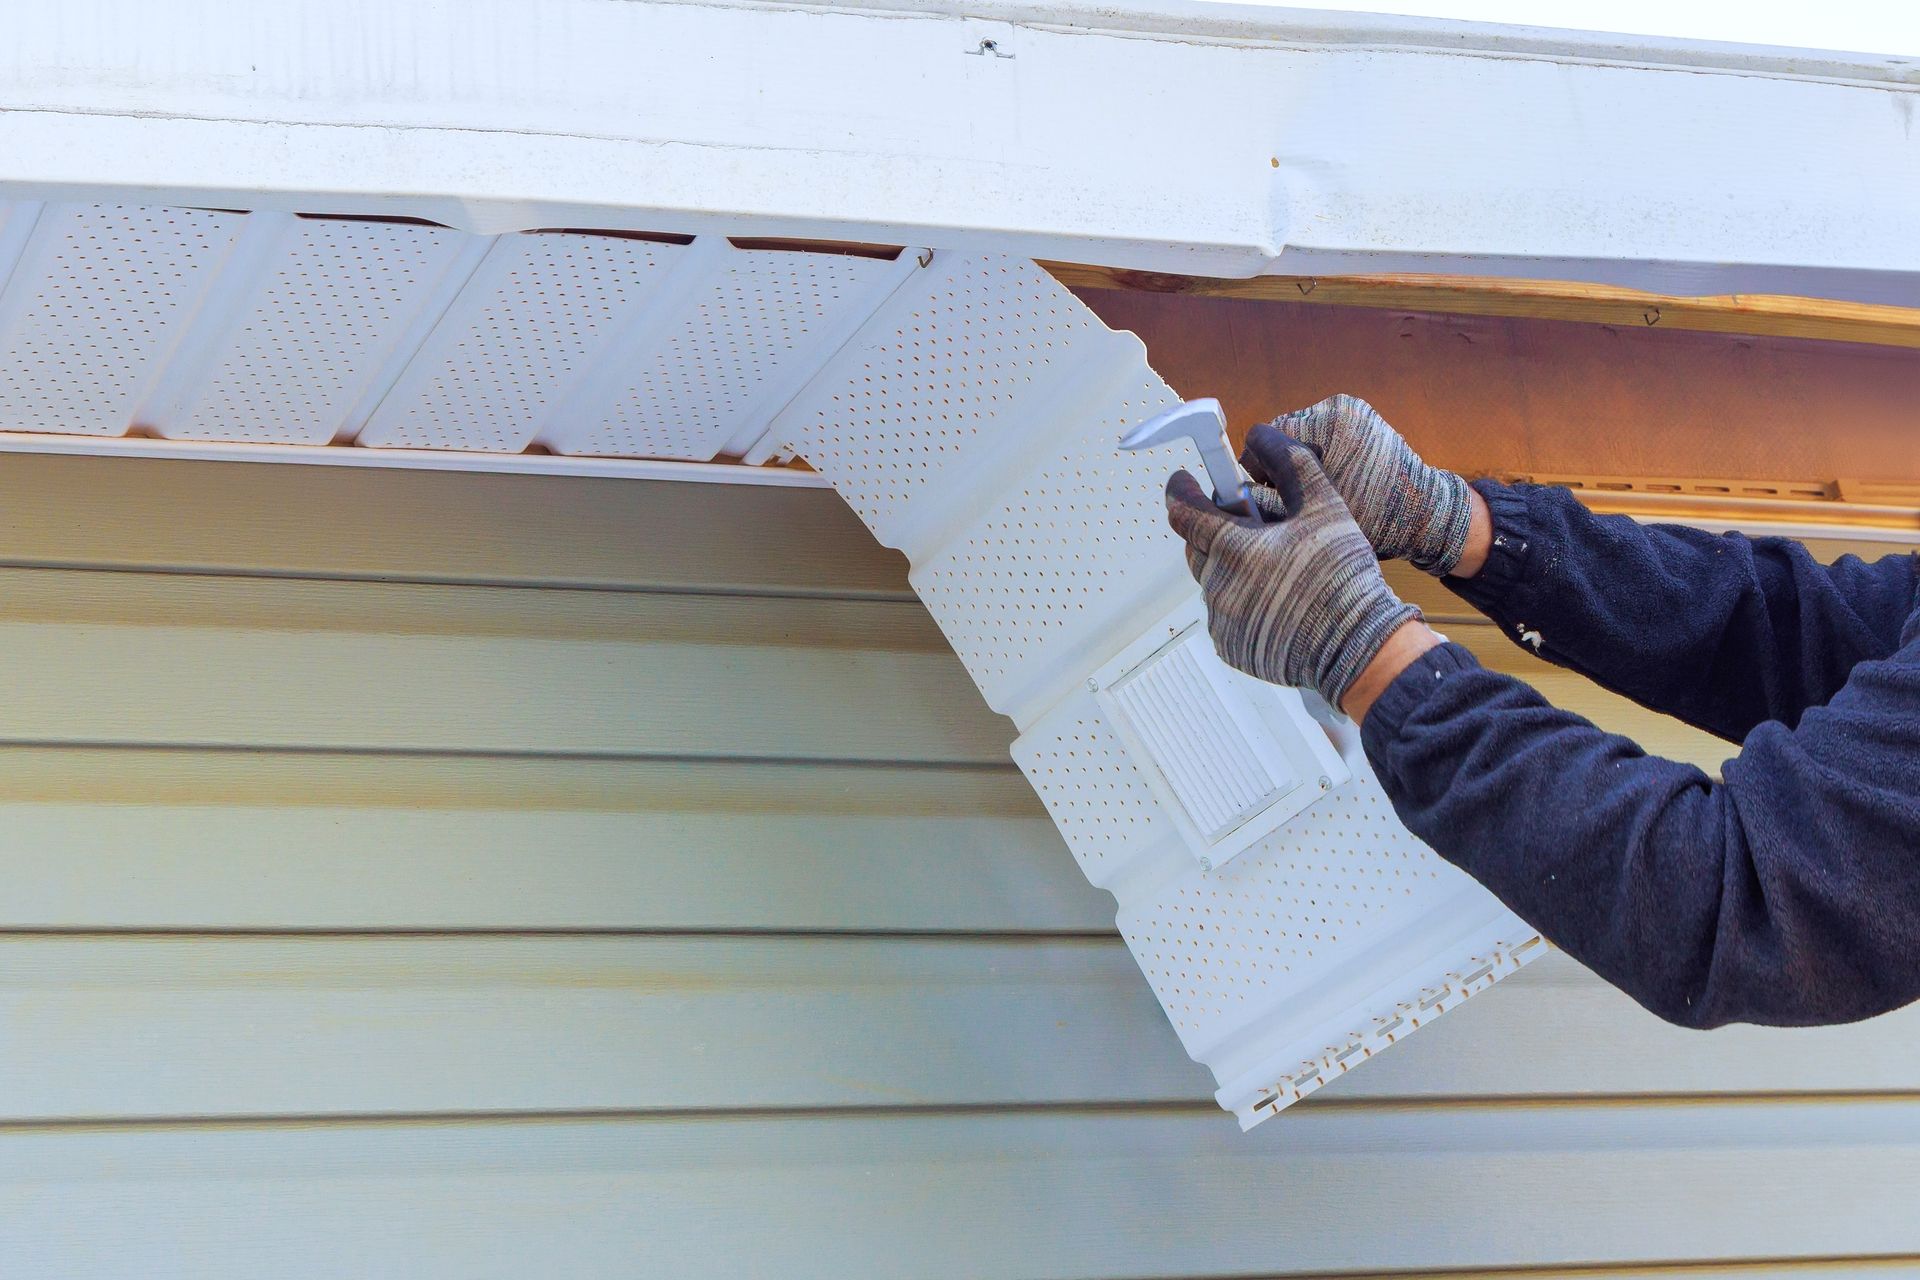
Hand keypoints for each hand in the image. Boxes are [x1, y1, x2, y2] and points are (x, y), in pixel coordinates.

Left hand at [1165, 428, 1423, 710]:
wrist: (1358, 647)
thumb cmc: (1343, 575)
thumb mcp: (1326, 506)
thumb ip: (1289, 463)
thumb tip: (1259, 434)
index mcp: (1234, 548)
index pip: (1184, 511)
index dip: (1181, 489)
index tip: (1184, 478)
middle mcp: (1218, 586)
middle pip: (1196, 545)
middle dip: (1214, 528)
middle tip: (1252, 525)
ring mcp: (1221, 621)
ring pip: (1212, 579)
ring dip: (1231, 565)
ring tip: (1276, 567)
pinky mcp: (1230, 646)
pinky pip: (1224, 613)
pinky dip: (1241, 600)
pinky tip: (1276, 600)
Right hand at [1249, 395, 1472, 575]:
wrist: (1425, 512)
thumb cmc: (1374, 520)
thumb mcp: (1315, 515)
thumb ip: (1270, 502)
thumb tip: (1234, 496)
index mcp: (1324, 428)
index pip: (1261, 439)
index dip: (1259, 469)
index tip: (1270, 491)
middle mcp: (1336, 409)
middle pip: (1281, 435)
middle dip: (1282, 464)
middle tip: (1299, 494)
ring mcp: (1350, 409)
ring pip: (1300, 435)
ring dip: (1302, 459)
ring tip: (1324, 486)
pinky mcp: (1360, 415)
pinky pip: (1323, 432)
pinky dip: (1323, 452)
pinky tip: (1338, 475)